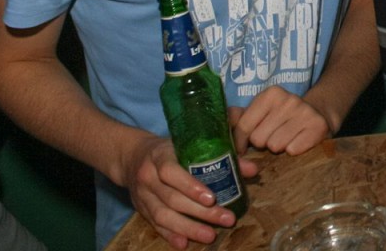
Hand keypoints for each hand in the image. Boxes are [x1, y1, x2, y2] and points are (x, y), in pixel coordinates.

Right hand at [120, 134, 252, 248]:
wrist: (131, 156)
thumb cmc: (170, 149)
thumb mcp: (189, 145)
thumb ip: (220, 155)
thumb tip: (253, 169)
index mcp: (160, 156)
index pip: (172, 172)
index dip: (191, 186)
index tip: (212, 197)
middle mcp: (148, 177)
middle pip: (172, 198)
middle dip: (200, 212)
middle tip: (226, 219)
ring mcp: (143, 195)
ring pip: (163, 215)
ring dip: (188, 228)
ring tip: (210, 235)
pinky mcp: (141, 210)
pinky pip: (155, 225)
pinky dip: (170, 235)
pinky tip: (184, 244)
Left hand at [228, 86, 333, 156]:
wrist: (319, 114)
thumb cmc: (283, 117)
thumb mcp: (262, 112)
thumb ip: (240, 117)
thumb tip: (223, 119)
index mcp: (271, 94)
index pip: (244, 126)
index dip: (241, 142)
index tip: (244, 147)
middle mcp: (289, 100)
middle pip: (259, 139)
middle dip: (264, 143)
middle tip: (274, 136)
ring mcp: (305, 112)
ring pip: (275, 146)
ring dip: (279, 147)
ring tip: (286, 138)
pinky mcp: (318, 126)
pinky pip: (293, 150)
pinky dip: (294, 150)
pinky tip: (298, 141)